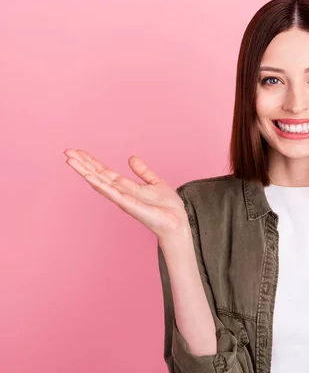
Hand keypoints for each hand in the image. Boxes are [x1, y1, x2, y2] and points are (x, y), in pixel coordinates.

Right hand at [64, 149, 188, 240]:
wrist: (177, 222)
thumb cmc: (167, 207)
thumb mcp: (155, 183)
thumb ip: (143, 171)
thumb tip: (131, 158)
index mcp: (126, 187)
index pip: (104, 172)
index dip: (92, 161)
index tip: (78, 151)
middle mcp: (121, 193)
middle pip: (98, 175)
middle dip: (82, 164)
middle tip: (67, 151)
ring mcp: (123, 199)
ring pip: (99, 183)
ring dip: (84, 171)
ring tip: (70, 160)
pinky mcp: (129, 205)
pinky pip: (112, 193)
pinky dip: (99, 184)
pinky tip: (88, 176)